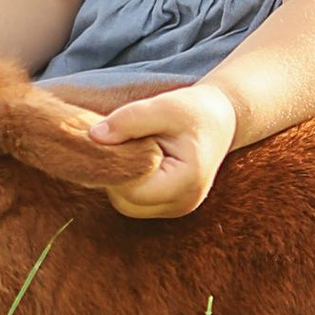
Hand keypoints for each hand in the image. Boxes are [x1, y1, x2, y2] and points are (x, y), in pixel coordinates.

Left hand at [83, 83, 237, 219]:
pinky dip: (129, 183)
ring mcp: (177, 208)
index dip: (115, 168)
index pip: (133, 191)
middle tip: (119, 141)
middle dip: (115, 175)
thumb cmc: (195, 109)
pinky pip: (136, 201)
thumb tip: (93, 137)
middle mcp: (184, 203)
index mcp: (187, 182)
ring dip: (120, 180)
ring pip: (128, 205)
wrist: (221, 119)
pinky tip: (135, 159)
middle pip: (127, 203)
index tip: (114, 138)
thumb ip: (129, 120)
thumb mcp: (164, 106)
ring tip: (131, 148)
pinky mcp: (169, 205)